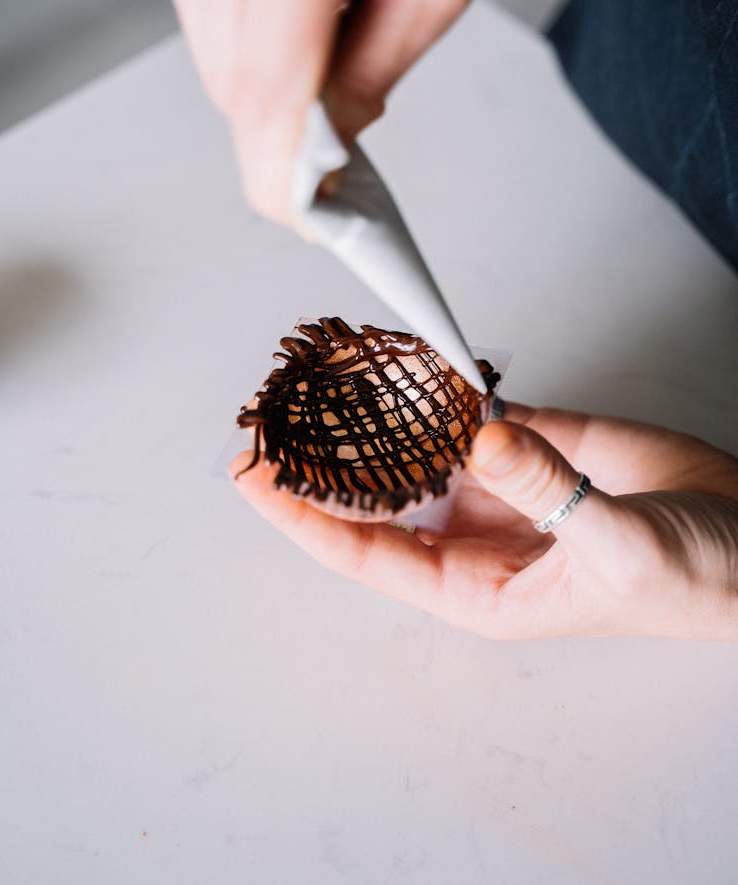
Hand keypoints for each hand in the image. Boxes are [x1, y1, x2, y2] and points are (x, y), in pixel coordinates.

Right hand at [149, 0, 473, 220]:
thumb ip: (377, 72)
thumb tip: (325, 149)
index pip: (271, 78)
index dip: (276, 164)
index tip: (291, 213)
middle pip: (233, 83)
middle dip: (282, 125)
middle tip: (334, 115)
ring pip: (211, 62)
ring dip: (265, 77)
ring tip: (318, 14)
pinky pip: (200, 24)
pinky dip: (244, 39)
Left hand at [232, 404, 737, 639]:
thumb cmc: (691, 584)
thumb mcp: (617, 551)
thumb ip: (547, 489)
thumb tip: (480, 434)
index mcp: (476, 588)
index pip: (366, 551)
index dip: (302, 515)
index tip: (251, 475)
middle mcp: (473, 534)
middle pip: (375, 492)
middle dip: (320, 455)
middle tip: (269, 408)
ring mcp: (499, 481)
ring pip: (415, 444)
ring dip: (370, 410)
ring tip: (315, 369)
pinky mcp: (533, 436)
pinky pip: (467, 406)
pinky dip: (434, 381)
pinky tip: (396, 355)